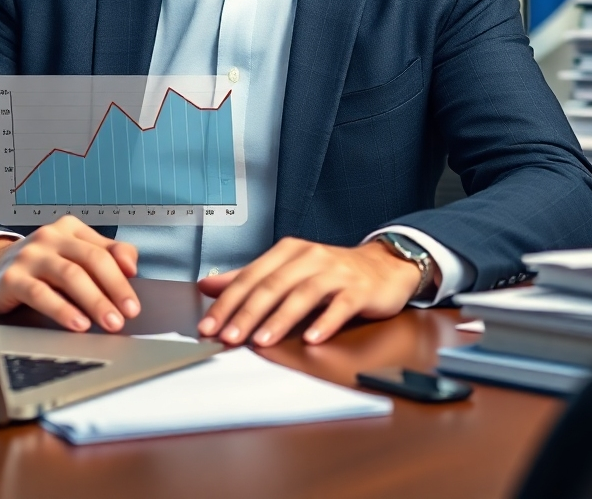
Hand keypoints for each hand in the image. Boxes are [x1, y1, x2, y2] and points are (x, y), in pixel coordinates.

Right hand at [0, 216, 140, 332]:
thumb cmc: (39, 266)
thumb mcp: (72, 254)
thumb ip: (105, 254)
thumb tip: (131, 266)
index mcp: (69, 228)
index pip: (104, 250)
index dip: (122, 276)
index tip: (134, 302)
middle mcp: (50, 237)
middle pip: (91, 260)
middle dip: (114, 290)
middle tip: (128, 315)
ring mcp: (30, 255)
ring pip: (70, 275)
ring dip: (94, 301)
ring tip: (109, 322)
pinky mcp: (11, 277)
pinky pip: (41, 293)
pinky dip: (62, 309)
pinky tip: (77, 324)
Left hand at [196, 237, 431, 346]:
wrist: (384, 265)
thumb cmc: (331, 271)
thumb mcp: (288, 270)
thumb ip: (249, 278)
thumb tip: (207, 285)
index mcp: (288, 251)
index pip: (251, 276)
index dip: (228, 301)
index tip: (209, 324)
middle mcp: (310, 257)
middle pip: (273, 285)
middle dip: (248, 312)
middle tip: (229, 337)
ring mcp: (336, 272)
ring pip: (303, 294)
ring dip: (280, 319)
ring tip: (262, 340)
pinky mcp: (359, 290)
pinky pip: (340, 306)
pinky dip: (325, 322)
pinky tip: (312, 339)